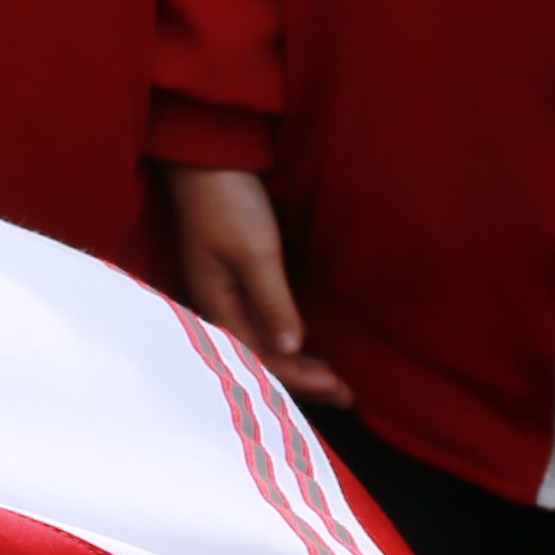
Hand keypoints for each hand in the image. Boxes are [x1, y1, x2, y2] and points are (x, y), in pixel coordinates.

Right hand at [168, 166, 348, 408]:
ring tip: (332, 380)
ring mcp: (226, 289)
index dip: (299, 377)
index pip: (259, 357)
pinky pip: (263, 320)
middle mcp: (219, 303)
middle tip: (346, 396)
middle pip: (260, 355)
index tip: (339, 388)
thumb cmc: (228, 203)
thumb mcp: (255, 252)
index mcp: (216, 302)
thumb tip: (291, 348)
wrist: (208, 157)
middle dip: (302, 378)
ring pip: (262, 340)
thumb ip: (273, 301)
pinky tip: (305, 342)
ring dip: (297, 361)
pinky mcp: (237, 274)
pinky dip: (288, 337)